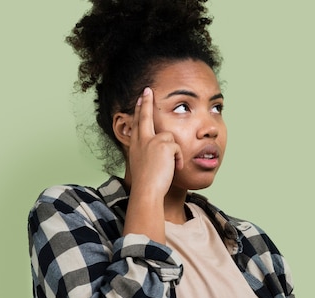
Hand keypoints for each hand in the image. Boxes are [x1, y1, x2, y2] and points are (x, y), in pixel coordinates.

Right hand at [121, 87, 182, 240]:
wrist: (147, 190)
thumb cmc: (147, 184)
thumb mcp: (143, 165)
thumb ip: (149, 154)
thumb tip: (160, 149)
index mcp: (135, 145)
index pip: (137, 124)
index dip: (138, 111)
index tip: (140, 99)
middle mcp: (141, 140)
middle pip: (144, 117)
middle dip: (146, 102)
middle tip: (147, 90)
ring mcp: (152, 141)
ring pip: (170, 138)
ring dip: (174, 153)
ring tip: (170, 167)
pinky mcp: (164, 144)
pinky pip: (178, 148)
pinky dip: (179, 159)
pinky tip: (174, 168)